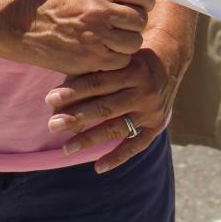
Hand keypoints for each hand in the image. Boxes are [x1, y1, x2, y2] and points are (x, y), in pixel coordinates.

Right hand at [2, 0, 154, 74]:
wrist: (27, 27)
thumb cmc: (57, 3)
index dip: (145, 1)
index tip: (140, 4)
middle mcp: (100, 10)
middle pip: (140, 20)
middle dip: (136, 23)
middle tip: (124, 24)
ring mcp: (96, 36)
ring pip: (135, 42)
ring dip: (128, 42)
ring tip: (114, 38)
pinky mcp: (92, 59)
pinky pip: (122, 61)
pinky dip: (118, 58)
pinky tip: (105, 51)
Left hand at [44, 36, 185, 173]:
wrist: (170, 60)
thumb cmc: (133, 56)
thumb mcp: (120, 54)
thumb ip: (97, 67)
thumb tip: (62, 87)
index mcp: (133, 69)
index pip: (98, 82)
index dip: (73, 91)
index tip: (50, 99)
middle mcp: (143, 91)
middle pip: (105, 107)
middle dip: (76, 117)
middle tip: (52, 125)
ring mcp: (151, 111)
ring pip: (116, 128)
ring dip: (89, 139)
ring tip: (66, 148)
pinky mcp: (156, 127)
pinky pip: (135, 146)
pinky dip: (116, 157)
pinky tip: (98, 167)